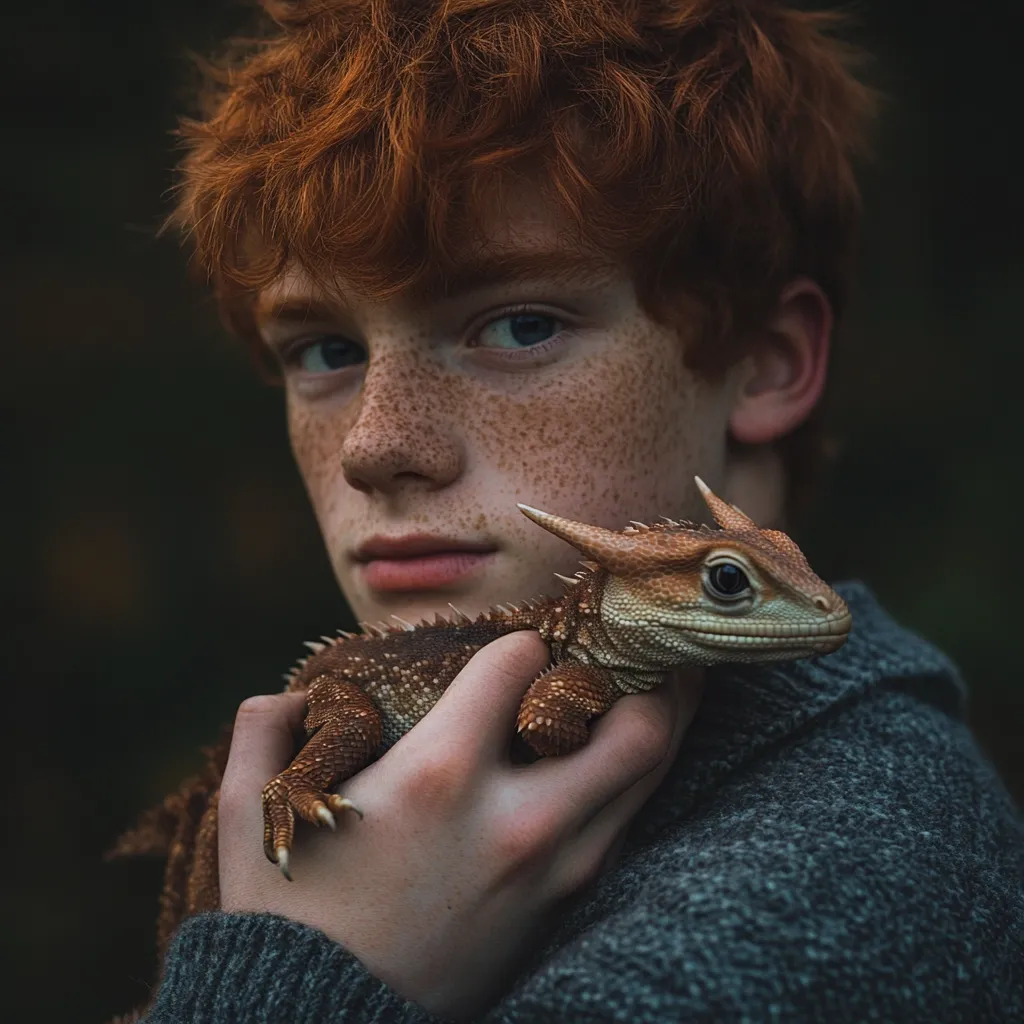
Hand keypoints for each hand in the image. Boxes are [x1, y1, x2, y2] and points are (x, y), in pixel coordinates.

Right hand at [217, 631, 702, 1020]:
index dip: (519, 643)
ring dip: (660, 720)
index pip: (521, 663)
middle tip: (641, 645)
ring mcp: (550, 870)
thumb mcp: (254, 813)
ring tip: (652, 688)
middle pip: (635, 724)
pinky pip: (624, 826)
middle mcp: (513, 817)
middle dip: (652, 672)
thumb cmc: (288, 914)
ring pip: (649, 775)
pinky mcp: (561, 909)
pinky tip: (612, 760)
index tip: (511, 649)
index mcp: (438, 774)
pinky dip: (630, 780)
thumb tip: (292, 692)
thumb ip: (265, 729)